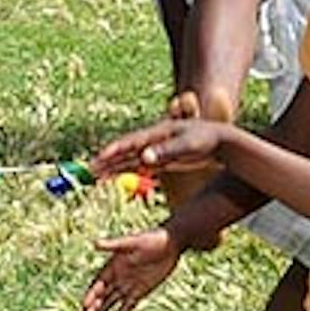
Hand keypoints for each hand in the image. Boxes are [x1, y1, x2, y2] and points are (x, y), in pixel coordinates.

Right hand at [79, 227, 179, 310]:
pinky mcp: (141, 291)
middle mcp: (117, 277)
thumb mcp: (132, 242)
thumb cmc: (150, 240)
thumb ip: (114, 245)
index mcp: (112, 266)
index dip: (91, 294)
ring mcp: (128, 285)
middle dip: (92, 308)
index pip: (98, 284)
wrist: (170, 245)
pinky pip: (129, 305)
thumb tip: (95, 243)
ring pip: (111, 302)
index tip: (85, 305)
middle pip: (101, 296)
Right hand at [89, 116, 226, 176]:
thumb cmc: (206, 141)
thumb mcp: (187, 146)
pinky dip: (123, 170)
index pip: (130, 143)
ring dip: (111, 166)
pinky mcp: (160, 157)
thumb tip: (143, 158)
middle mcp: (152, 139)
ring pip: (127, 158)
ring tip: (94, 175)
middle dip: (106, 160)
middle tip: (88, 170)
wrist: (221, 140)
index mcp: (157, 133)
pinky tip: (113, 177)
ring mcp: (155, 148)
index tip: (99, 159)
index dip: (113, 151)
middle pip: (124, 150)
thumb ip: (166, 152)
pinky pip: (136, 164)